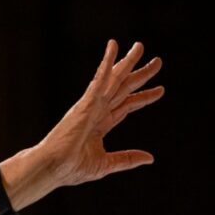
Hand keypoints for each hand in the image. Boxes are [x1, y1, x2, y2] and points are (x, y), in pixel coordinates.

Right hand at [0, 39, 163, 209]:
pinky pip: (99, 79)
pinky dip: (107, 63)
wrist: (54, 167)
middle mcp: (97, 110)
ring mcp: (91, 104)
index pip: (127, 105)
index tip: (160, 90)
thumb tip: (149, 158)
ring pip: (114, 79)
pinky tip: (114, 47)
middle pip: (124, 88)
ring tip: (139, 47)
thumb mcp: (106, 163)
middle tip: (158, 62)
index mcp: (101, 124)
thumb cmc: (72, 168)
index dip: (143, 97)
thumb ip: (127, 158)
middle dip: (141, 75)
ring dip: (127, 62)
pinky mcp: (86, 102)